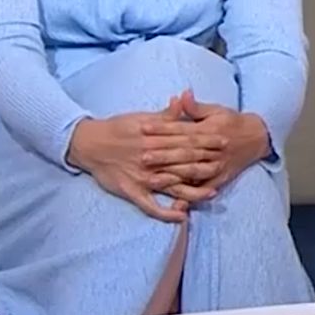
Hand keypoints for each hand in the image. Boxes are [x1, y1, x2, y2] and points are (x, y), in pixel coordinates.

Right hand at [67, 96, 228, 220]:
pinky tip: (182, 216)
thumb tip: (183, 98)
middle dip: (206, 163)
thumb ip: (165, 114)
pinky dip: (166, 212)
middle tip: (225, 165)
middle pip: (184, 161)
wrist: (88, 143)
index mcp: (154, 138)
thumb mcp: (141, 117)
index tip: (225, 140)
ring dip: (193, 190)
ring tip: (212, 193)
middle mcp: (151, 158)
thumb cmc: (116, 128)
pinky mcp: (132, 192)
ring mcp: (142, 177)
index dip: (207, 140)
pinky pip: (151, 206)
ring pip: (172, 185)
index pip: (187, 139)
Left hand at [148, 90, 271, 190]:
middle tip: (142, 156)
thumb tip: (182, 94)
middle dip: (163, 155)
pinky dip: (192, 196)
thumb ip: (196, 107)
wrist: (258, 138)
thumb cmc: (232, 122)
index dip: (163, 128)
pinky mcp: (221, 179)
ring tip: (152, 179)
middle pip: (186, 152)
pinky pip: (205, 189)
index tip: (143, 128)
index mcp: (210, 129)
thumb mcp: (217, 110)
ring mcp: (218, 165)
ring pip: (194, 171)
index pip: (182, 129)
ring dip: (173, 176)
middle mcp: (214, 148)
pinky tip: (177, 202)